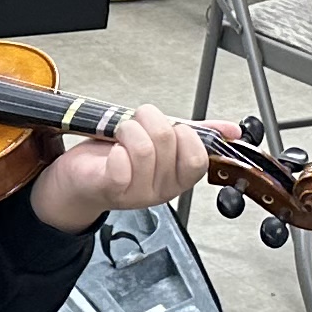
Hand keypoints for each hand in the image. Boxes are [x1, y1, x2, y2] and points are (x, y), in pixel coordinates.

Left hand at [33, 108, 209, 231]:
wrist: (80, 181)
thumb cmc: (118, 159)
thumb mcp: (162, 144)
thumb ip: (199, 134)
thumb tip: (232, 131)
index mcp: (179, 177)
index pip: (199, 157)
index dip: (184, 133)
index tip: (169, 128)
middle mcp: (161, 189)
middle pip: (169, 141)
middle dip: (150, 119)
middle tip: (137, 124)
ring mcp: (137, 192)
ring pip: (144, 148)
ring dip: (129, 128)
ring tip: (121, 133)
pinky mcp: (111, 188)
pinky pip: (121, 166)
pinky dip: (115, 148)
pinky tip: (112, 150)